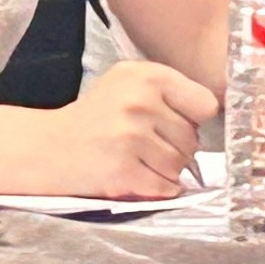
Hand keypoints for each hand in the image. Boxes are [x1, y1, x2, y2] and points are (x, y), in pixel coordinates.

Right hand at [52, 59, 214, 198]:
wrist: (50, 146)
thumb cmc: (97, 113)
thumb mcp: (130, 81)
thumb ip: (171, 89)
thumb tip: (214, 113)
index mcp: (148, 76)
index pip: (206, 104)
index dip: (194, 117)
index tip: (177, 121)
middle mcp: (141, 104)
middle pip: (193, 139)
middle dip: (179, 146)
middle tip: (151, 145)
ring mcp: (131, 138)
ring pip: (180, 165)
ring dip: (168, 169)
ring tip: (143, 159)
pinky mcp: (122, 170)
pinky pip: (164, 186)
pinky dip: (158, 187)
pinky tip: (140, 176)